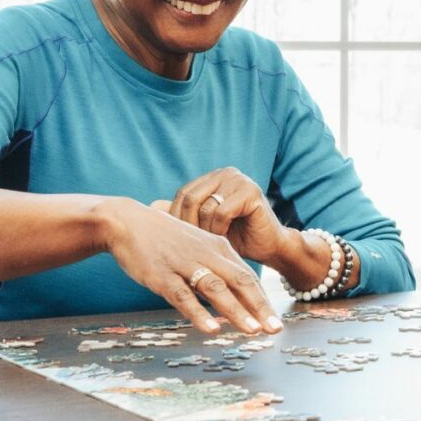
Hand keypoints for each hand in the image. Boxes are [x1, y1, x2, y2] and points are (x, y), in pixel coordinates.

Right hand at [98, 197, 281, 334]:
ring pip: (216, 289)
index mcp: (217, 247)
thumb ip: (214, 266)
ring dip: (236, 311)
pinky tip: (211, 329)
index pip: (247, 276)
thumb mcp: (195, 245)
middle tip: (276, 329)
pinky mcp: (162, 275)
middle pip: (240, 281)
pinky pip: (183, 296)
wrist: (127, 222)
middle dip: (260, 307)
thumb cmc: (163, 237)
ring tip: (253, 331)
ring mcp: (183, 264)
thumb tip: (233, 293)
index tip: (275, 320)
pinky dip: (198, 313)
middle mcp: (205, 254)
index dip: (263, 299)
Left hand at [161, 167, 286, 264]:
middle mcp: (225, 173)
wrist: (270, 248)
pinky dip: (218, 230)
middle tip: (191, 245)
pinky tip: (224, 240)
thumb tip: (151, 207)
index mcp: (213, 178)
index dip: (177, 218)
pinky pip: (221, 212)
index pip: (183, 194)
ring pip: (205, 206)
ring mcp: (239, 180)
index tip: (177, 240)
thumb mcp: (204, 227)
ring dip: (204, 230)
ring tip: (210, 244)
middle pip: (190, 198)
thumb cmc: (236, 239)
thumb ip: (182, 215)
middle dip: (188, 225)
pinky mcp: (251, 191)